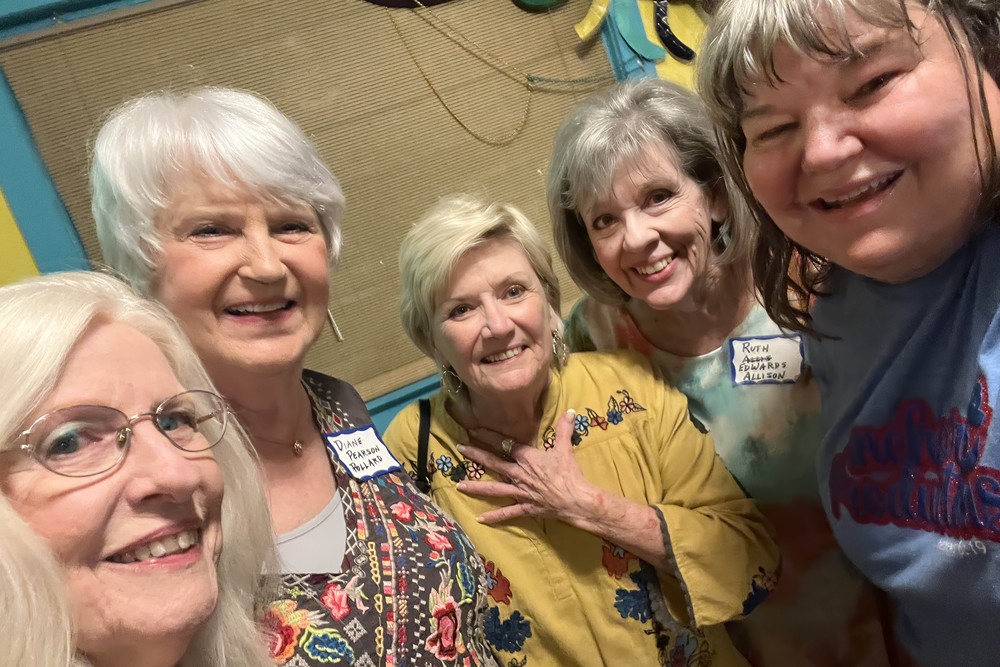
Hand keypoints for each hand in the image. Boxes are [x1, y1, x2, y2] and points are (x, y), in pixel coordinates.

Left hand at [456, 409, 604, 526]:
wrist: (575, 500)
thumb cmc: (569, 474)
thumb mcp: (565, 448)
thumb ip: (564, 429)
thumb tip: (570, 410)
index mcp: (527, 458)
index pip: (505, 444)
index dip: (489, 436)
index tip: (474, 430)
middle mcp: (519, 474)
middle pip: (494, 463)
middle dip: (476, 455)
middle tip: (460, 448)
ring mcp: (520, 492)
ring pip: (494, 489)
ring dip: (476, 487)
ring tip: (458, 486)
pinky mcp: (525, 507)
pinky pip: (507, 512)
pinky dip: (494, 516)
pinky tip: (480, 518)